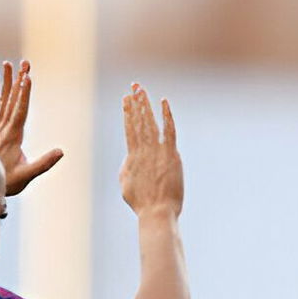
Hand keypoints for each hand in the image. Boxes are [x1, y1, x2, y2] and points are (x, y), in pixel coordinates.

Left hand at [0, 60, 63, 195]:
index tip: (27, 78)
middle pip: (12, 100)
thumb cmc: (9, 181)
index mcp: (12, 137)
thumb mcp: (28, 175)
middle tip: (24, 63)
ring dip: (7, 82)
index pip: (20, 111)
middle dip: (19, 81)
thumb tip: (61, 151)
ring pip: (3, 100)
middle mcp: (4, 128)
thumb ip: (44, 163)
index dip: (24, 94)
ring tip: (8, 64)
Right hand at [119, 83, 182, 217]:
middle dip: (136, 103)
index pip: (129, 129)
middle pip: (138, 122)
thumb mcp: (127, 186)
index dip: (128, 113)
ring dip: (146, 105)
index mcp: (132, 158)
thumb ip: (127, 169)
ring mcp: (157, 152)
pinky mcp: (171, 155)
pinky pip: (169, 130)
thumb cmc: (142, 204)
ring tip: (142, 90)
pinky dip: (166, 115)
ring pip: (150, 123)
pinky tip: (163, 103)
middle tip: (134, 86)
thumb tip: (129, 160)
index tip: (126, 99)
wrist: (157, 211)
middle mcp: (143, 151)